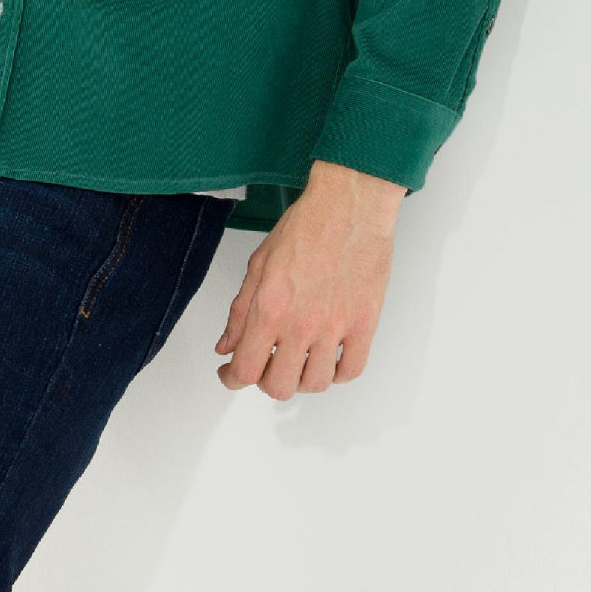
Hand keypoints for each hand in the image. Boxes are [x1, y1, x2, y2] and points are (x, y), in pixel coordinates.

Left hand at [212, 158, 406, 395]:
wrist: (350, 206)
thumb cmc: (306, 227)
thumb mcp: (258, 265)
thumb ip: (239, 311)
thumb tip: (226, 345)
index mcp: (268, 309)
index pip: (244, 370)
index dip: (232, 379)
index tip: (231, 374)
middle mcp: (300, 324)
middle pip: (279, 386)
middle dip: (265, 380)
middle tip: (266, 364)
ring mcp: (335, 327)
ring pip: (315, 384)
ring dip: (301, 379)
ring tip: (298, 362)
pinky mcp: (364, 323)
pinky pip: (350, 370)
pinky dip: (337, 374)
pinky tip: (329, 360)